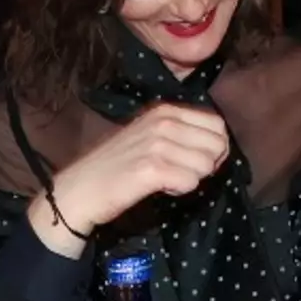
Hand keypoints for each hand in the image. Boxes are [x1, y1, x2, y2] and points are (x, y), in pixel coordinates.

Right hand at [30, 103, 228, 255]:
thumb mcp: (150, 135)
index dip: (215, 148)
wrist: (81, 188)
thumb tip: (218, 145)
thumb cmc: (117, 165)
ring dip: (191, 179)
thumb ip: (182, 133)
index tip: (195, 161)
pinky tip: (160, 187)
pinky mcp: (152, 168)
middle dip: (206, 165)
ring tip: (165, 179)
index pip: (216, 124)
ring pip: (206, 166)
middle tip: (180, 172)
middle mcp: (163, 122)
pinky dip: (180, 190)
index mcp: (165, 110)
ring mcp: (158, 144)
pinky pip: (191, 182)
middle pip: (217, 145)